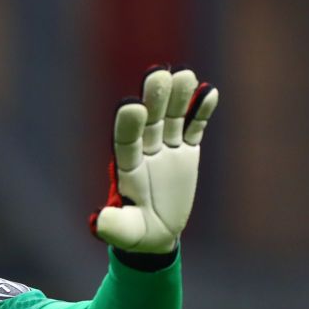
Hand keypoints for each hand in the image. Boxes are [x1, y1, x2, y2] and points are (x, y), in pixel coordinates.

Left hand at [90, 67, 218, 252]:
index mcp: (127, 168)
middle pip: (150, 121)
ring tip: (186, 75)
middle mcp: (145, 151)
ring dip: (179, 97)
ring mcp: (166, 149)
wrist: (156, 232)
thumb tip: (99, 220)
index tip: (132, 106)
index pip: (126, 141)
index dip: (129, 124)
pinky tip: (209, 92)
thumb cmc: (135, 233)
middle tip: (158, 74)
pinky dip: (201, 112)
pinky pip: (194, 128)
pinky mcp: (186, 151)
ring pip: (173, 118)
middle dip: (154, 99)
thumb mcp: (125, 233)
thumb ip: (113, 226)